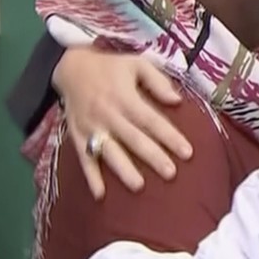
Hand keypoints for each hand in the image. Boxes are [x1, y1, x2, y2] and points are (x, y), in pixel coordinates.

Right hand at [52, 47, 191, 198]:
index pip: (151, 121)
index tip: (187, 152)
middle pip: (134, 139)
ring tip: (139, 186)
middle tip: (171, 173)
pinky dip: (91, 177)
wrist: (70, 66)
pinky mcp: (77, 136)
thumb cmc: (111, 66)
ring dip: (123, 170)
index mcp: (125, 98)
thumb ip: (158, 81)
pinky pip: (84, 159)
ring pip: (109, 152)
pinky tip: (101, 195)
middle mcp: (108, 115)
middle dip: (153, 157)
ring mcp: (91, 128)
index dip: (169, 137)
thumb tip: (177, 100)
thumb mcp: (137, 64)